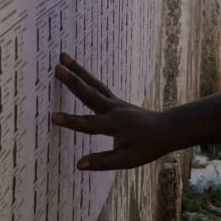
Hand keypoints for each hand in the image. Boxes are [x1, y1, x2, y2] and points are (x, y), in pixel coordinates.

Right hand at [48, 54, 172, 169]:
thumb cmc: (148, 146)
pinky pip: (97, 85)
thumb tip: (78, 165)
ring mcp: (114, 102)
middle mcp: (114, 109)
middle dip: (73, 81)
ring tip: (63, 56)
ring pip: (93, 84)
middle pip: (90, 94)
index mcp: (116, 125)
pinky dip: (86, 76)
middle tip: (57, 68)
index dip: (71, 122)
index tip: (53, 116)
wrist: (167, 129)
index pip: (90, 124)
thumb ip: (102, 162)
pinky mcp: (115, 100)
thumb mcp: (127, 160)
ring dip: (78, 70)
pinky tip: (75, 67)